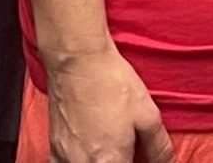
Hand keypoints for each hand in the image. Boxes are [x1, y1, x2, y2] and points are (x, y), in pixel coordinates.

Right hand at [45, 45, 173, 162]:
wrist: (78, 60)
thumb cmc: (112, 83)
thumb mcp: (148, 114)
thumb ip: (158, 147)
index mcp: (109, 161)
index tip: (137, 157)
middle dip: (120, 162)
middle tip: (127, 151)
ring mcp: (64, 158)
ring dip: (99, 162)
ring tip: (108, 151)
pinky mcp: (53, 148)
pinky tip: (89, 153)